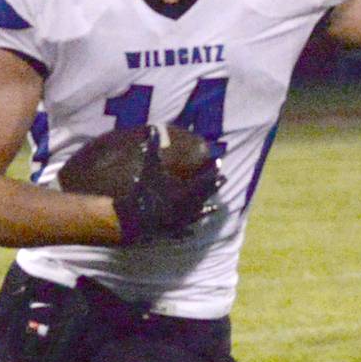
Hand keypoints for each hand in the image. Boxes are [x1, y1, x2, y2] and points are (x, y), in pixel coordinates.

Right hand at [113, 129, 219, 243]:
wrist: (135, 219)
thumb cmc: (145, 191)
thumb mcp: (150, 167)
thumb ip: (153, 148)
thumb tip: (152, 128)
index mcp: (187, 190)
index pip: (206, 177)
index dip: (213, 169)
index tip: (220, 163)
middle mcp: (190, 206)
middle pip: (207, 194)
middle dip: (216, 186)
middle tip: (225, 180)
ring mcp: (183, 221)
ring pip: (200, 214)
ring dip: (208, 210)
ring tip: (216, 208)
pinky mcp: (173, 232)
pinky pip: (185, 232)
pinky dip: (189, 231)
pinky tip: (193, 233)